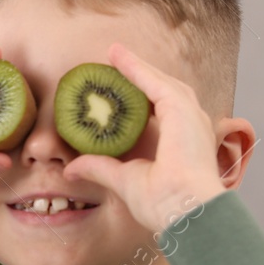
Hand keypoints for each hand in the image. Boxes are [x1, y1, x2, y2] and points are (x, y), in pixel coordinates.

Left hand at [61, 44, 240, 233]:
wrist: (186, 210)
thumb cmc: (165, 204)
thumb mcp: (124, 181)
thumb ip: (100, 168)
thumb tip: (71, 169)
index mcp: (183, 142)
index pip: (162, 110)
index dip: (143, 95)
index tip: (122, 88)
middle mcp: (191, 126)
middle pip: (165, 90)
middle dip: (143, 75)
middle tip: (118, 62)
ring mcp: (190, 116)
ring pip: (161, 82)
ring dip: (137, 67)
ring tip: (115, 54)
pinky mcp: (181, 110)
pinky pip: (154, 82)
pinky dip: (137, 69)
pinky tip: (119, 58)